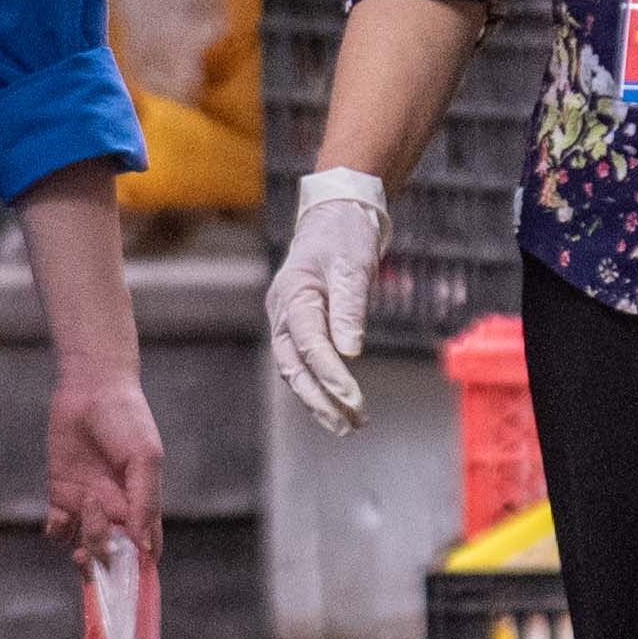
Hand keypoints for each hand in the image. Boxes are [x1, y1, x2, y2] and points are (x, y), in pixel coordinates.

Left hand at [46, 373, 162, 559]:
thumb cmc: (127, 419)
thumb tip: (146, 548)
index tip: (129, 586)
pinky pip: (58, 530)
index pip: (145, 551)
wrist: (90, 389)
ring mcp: (88, 505)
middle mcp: (116, 511)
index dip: (139, 572)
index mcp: (142, 507)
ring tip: (87, 507)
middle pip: (113, 556)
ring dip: (83, 544)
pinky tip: (61, 518)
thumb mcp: (144, 458)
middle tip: (94, 546)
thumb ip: (145, 503)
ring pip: (85, 546)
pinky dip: (58, 533)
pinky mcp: (61, 494)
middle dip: (104, 561)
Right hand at [269, 168, 389, 433]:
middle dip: (320, 400)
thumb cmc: (346, 235)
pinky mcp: (300, 327)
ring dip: (320, 400)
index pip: (310, 343)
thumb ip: (350, 308)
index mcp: (293, 294)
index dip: (330, 374)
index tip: (353, 399)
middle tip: (349, 425)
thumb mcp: (354, 265)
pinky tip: (339, 405)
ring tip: (349, 425)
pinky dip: (321, 386)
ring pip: (297, 370)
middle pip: (294, 366)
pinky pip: (304, 363)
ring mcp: (288, 320)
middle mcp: (283, 312)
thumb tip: (349, 352)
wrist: (337, 213)